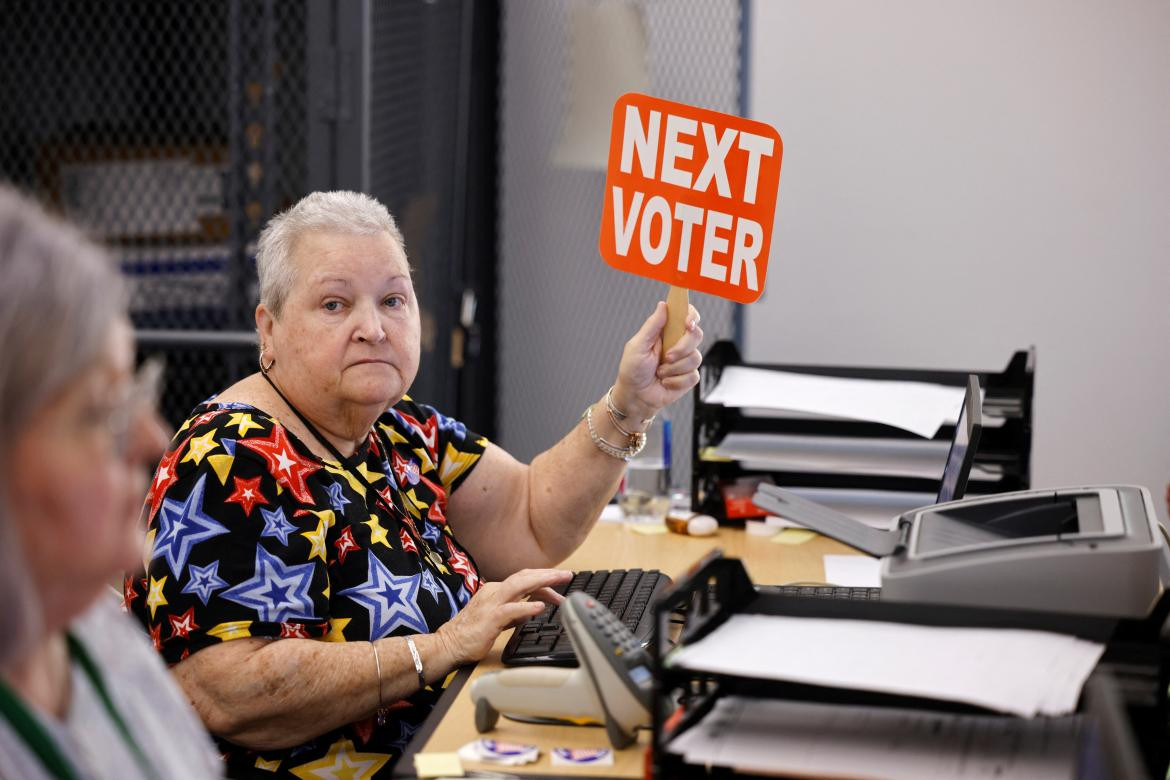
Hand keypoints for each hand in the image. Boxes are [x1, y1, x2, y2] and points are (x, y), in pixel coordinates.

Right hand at [436, 568, 572, 665]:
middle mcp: (494, 592)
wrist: (449, 645)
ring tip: (559, 581)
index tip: (559, 587)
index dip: (543, 581)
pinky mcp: (490, 618)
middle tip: (567, 575)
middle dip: (547, 575)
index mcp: (496, 591)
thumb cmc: (470, 633)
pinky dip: (527, 606)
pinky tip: (540, 607)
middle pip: (525, 577)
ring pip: (520, 586)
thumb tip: (530, 611)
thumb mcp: (498, 619)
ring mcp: (491, 603)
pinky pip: (511, 610)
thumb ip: (513, 614)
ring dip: (542, 582)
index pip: (524, 580)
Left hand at [613, 301, 703, 420]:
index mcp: (666, 332)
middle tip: (667, 357)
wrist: (635, 397)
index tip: (688, 323)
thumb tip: (663, 305)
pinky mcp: (688, 377)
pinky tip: (665, 382)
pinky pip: (693, 375)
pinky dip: (676, 381)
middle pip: (696, 335)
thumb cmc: (632, 370)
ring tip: (660, 373)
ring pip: (695, 357)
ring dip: (674, 368)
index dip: (692, 316)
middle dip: (682, 347)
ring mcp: (685, 360)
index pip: (686, 316)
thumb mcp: (638, 345)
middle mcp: (678, 344)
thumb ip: (652, 326)